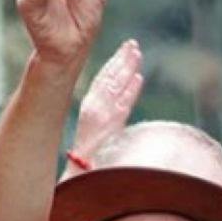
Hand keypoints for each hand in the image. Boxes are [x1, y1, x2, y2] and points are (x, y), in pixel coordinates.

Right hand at [73, 39, 142, 158]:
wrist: (83, 176)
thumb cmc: (91, 156)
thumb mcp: (95, 129)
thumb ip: (106, 113)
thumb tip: (117, 102)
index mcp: (89, 108)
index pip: (101, 79)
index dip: (113, 63)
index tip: (123, 49)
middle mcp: (95, 108)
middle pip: (109, 78)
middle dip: (122, 59)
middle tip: (133, 44)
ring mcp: (103, 116)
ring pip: (116, 86)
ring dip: (127, 68)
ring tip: (137, 53)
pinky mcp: (112, 127)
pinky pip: (123, 105)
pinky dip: (131, 90)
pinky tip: (138, 78)